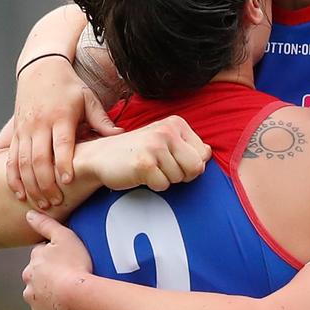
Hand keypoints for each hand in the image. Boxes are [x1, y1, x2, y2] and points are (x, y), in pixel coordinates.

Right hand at [9, 57, 121, 207]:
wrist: (41, 69)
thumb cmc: (69, 86)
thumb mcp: (88, 99)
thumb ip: (102, 119)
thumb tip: (120, 135)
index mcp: (61, 117)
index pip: (61, 145)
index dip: (63, 164)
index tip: (67, 182)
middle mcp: (40, 124)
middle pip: (38, 158)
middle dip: (45, 183)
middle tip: (55, 201)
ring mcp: (26, 130)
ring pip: (23, 162)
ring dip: (30, 185)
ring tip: (41, 202)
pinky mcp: (17, 133)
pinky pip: (11, 159)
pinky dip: (13, 177)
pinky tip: (20, 192)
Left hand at [22, 211, 92, 309]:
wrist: (76, 295)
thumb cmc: (73, 265)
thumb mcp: (64, 236)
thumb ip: (46, 224)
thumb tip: (30, 215)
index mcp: (35, 259)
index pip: (41, 254)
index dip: (55, 254)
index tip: (67, 257)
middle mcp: (29, 278)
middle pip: (39, 273)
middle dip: (50, 273)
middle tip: (70, 273)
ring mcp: (33, 297)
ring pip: (40, 291)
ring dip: (51, 289)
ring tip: (69, 288)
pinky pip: (45, 309)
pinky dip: (53, 306)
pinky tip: (66, 302)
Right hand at [83, 115, 210, 190]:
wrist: (101, 156)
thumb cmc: (136, 151)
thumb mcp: (164, 142)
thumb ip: (188, 146)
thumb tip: (208, 153)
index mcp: (176, 123)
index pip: (204, 153)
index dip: (191, 165)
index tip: (172, 160)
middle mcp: (167, 131)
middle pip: (196, 167)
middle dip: (182, 175)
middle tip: (162, 169)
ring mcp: (155, 146)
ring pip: (179, 178)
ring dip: (165, 179)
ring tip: (149, 168)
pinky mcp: (145, 164)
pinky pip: (164, 186)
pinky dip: (153, 186)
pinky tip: (141, 175)